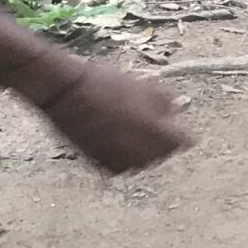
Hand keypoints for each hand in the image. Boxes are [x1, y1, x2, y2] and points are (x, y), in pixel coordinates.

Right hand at [27, 57, 192, 173]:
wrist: (65, 91)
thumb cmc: (104, 83)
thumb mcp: (145, 85)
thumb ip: (167, 102)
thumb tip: (179, 109)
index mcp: (158, 135)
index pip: (182, 142)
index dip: (178, 130)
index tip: (172, 122)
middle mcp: (142, 154)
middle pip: (162, 153)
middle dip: (158, 139)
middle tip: (147, 119)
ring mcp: (120, 161)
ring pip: (141, 160)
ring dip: (140, 147)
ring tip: (127, 124)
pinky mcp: (100, 164)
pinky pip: (120, 163)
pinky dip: (120, 152)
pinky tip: (112, 133)